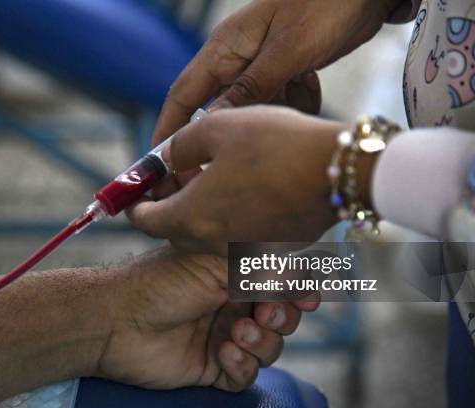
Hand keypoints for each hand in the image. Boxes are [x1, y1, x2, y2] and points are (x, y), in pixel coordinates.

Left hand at [96, 246, 317, 390]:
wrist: (118, 319)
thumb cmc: (162, 281)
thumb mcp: (216, 265)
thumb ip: (260, 271)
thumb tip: (302, 272)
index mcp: (233, 275)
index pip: (279, 283)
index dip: (298, 290)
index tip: (307, 295)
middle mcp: (232, 305)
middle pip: (282, 317)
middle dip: (282, 316)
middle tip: (266, 311)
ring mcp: (223, 336)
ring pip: (268, 348)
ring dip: (261, 341)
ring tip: (236, 332)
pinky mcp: (212, 367)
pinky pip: (244, 375)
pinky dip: (242, 365)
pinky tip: (224, 352)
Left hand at [127, 106, 372, 243]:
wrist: (339, 169)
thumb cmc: (273, 143)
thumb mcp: (216, 128)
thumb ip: (179, 146)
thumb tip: (166, 159)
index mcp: (191, 217)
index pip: (145, 221)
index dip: (136, 204)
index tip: (136, 192)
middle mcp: (214, 243)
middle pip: (176, 229)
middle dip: (170, 204)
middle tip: (178, 175)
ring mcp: (245, 249)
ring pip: (209, 233)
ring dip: (202, 209)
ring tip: (215, 175)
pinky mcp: (272, 248)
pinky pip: (238, 235)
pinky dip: (232, 216)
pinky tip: (248, 187)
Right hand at [152, 0, 398, 144]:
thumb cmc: (325, 6)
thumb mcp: (287, 52)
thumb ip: (249, 88)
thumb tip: (212, 123)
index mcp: (224, 48)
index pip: (182, 95)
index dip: (168, 130)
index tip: (161, 163)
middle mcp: (234, 58)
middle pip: (217, 107)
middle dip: (231, 127)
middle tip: (246, 148)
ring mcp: (258, 64)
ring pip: (250, 108)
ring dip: (273, 111)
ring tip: (301, 88)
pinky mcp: (280, 69)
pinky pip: (275, 99)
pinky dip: (294, 100)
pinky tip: (311, 82)